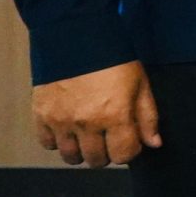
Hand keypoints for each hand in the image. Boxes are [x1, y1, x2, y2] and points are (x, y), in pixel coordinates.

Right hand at [33, 61, 160, 167]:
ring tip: (88, 135)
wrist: (76, 35)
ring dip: (82, 151)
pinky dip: (58, 141)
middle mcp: (87, 123)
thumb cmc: (113, 58)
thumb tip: (154, 144)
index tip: (128, 139)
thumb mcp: (140, 84)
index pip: (123, 155)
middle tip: (108, 137)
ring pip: (71, 157)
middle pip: (96, 160)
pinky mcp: (41, 115)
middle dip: (106, 153)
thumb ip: (148, 117)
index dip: (129, 150)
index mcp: (115, 115)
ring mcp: (61, 121)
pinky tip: (68, 128)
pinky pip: (48, 144)